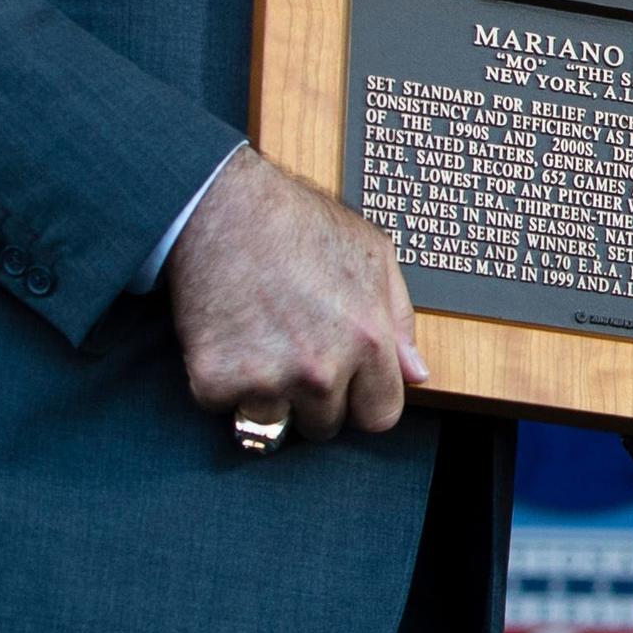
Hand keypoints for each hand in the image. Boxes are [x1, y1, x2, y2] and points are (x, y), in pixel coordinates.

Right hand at [165, 148, 426, 443]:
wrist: (220, 206)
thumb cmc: (298, 222)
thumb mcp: (374, 256)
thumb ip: (398, 320)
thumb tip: (416, 374)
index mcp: (368, 342)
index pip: (380, 416)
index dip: (362, 402)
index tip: (346, 386)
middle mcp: (322, 369)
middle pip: (325, 425)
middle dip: (312, 399)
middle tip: (291, 349)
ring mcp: (268, 379)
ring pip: (272, 423)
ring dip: (264, 396)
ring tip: (258, 340)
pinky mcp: (216, 381)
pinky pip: (223, 406)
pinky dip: (219, 381)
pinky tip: (225, 336)